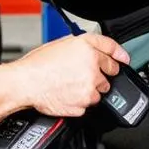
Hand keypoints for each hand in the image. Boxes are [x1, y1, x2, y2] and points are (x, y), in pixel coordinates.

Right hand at [10, 33, 130, 117]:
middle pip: (108, 76)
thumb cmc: (38, 64)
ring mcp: (89, 89)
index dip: (118, 57)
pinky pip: (87, 105)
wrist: (26, 83)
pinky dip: (79, 102)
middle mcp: (92, 69)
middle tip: (82, 76)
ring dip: (89, 91)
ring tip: (70, 86)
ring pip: (98, 93)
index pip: (113, 53)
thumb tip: (94, 50)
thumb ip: (84, 46)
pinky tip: (66, 94)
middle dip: (99, 77)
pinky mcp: (83, 104)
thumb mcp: (62, 44)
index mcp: (88, 50)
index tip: (122, 61)